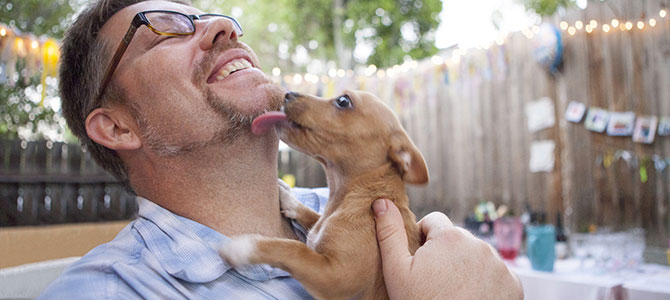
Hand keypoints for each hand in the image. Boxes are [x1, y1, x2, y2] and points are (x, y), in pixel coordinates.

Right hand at [372, 199, 522, 299]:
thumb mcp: (397, 272)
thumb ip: (390, 234)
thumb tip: (382, 202)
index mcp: (450, 236)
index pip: (433, 220)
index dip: (422, 239)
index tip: (419, 261)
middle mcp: (479, 244)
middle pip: (455, 239)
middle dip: (445, 253)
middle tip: (433, 281)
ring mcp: (499, 264)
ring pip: (475, 256)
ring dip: (465, 266)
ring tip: (452, 291)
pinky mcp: (513, 283)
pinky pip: (495, 274)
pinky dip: (485, 282)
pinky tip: (471, 297)